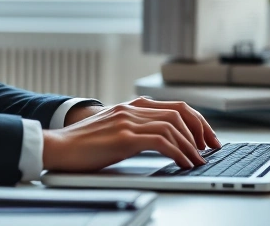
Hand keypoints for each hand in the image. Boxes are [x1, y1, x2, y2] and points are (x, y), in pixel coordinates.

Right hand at [42, 96, 220, 172]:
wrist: (58, 147)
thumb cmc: (83, 144)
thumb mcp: (114, 130)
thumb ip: (135, 129)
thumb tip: (164, 142)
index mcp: (132, 106)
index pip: (175, 106)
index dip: (197, 120)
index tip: (207, 138)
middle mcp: (132, 109)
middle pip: (180, 112)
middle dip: (201, 130)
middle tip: (211, 149)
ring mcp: (128, 121)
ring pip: (173, 127)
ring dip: (191, 146)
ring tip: (198, 161)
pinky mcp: (124, 138)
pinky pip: (161, 142)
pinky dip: (178, 153)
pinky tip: (183, 164)